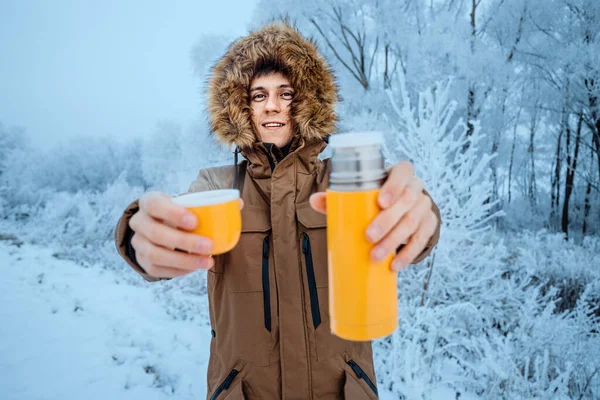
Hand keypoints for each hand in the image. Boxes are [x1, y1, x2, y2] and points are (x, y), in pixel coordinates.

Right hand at [129, 192, 243, 277]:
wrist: (157, 227)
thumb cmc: (177, 214)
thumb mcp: (187, 204)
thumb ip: (210, 203)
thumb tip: (238, 204)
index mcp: (149, 202)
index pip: (155, 205)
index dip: (173, 213)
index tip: (195, 221)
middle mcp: (139, 222)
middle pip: (156, 233)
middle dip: (184, 241)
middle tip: (209, 246)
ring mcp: (138, 243)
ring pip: (156, 254)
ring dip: (183, 260)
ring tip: (207, 262)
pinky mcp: (142, 261)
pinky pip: (158, 269)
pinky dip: (178, 270)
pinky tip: (195, 267)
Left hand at [309, 161, 437, 271]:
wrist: (403, 211)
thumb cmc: (376, 200)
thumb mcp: (362, 196)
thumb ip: (339, 197)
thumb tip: (314, 201)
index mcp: (400, 174)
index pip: (404, 172)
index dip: (394, 186)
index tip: (381, 202)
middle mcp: (416, 188)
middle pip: (407, 201)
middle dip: (388, 221)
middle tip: (369, 237)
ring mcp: (424, 207)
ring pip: (413, 222)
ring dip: (394, 241)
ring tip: (376, 256)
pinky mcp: (429, 225)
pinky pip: (421, 240)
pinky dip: (407, 254)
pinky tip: (394, 265)